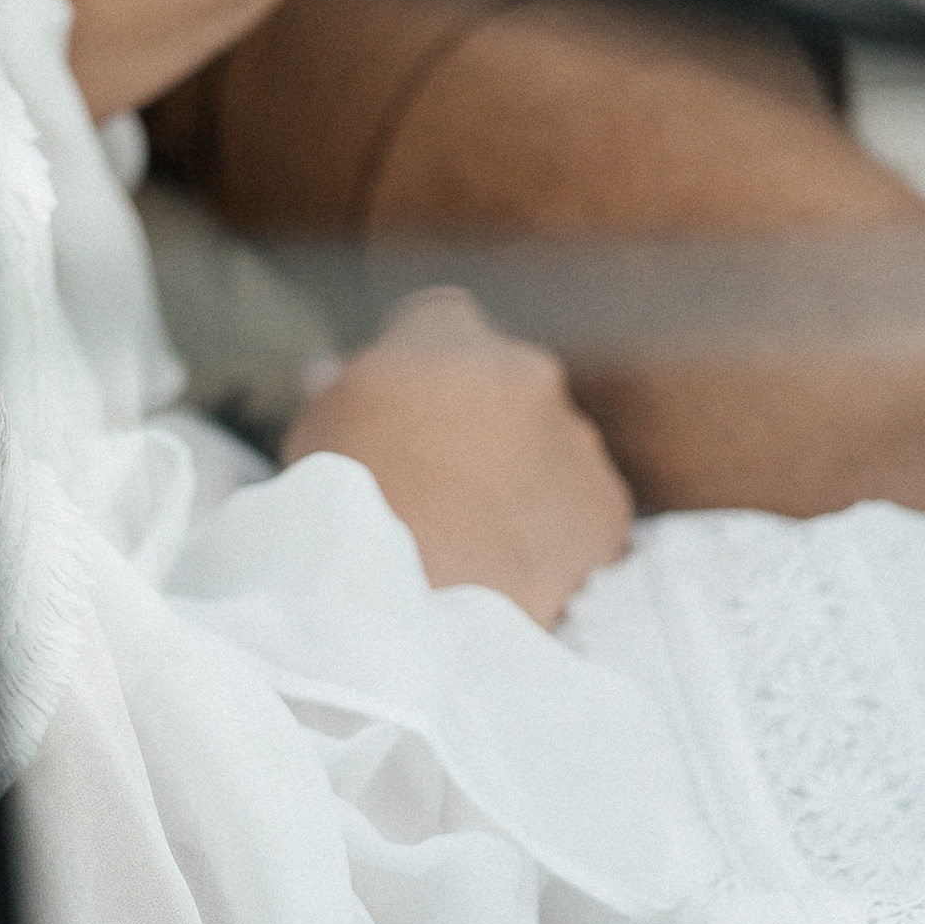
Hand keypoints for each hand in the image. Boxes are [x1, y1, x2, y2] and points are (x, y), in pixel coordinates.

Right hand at [282, 286, 633, 625]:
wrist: (422, 600)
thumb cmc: (354, 503)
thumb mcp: (315, 432)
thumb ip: (335, 391)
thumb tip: (329, 374)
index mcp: (447, 331)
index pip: (441, 323)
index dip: (422, 369)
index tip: (405, 414)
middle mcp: (522, 366)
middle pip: (504, 385)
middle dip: (480, 424)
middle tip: (441, 487)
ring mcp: (574, 436)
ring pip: (550, 448)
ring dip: (524, 479)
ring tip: (478, 542)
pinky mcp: (609, 506)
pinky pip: (584, 511)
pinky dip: (559, 533)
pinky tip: (519, 570)